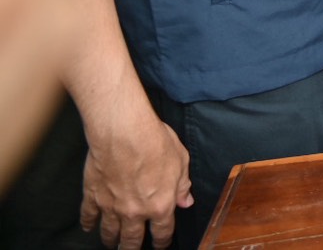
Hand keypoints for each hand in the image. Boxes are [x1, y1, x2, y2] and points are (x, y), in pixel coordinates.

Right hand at [80, 114, 192, 249]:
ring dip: (111, 240)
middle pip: (132, 239)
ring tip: (111, 244)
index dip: (162, 241)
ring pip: (109, 232)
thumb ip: (182, 186)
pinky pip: (88, 216)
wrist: (123, 133)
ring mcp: (111, 206)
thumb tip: (186, 201)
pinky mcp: (93, 196)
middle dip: (132, 248)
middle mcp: (135, 211)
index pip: (162, 231)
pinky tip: (88, 227)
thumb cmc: (155, 143)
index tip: (161, 245)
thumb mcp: (181, 162)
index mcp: (160, 205)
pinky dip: (88, 224)